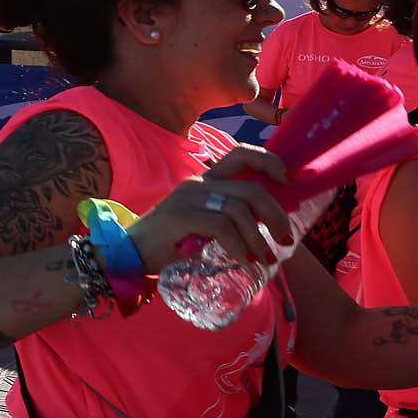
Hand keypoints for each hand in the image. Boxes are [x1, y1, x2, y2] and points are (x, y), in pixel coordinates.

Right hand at [129, 145, 292, 272]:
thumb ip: (228, 219)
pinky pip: (222, 227)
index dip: (270, 162)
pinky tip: (244, 263)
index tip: (289, 181)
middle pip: (251, 188)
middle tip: (287, 239)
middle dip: (276, 214)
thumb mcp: (203, 224)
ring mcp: (188, 199)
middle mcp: (198, 183)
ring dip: (259, 239)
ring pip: (240, 210)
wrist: (128, 254)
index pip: (241, 155)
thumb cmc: (168, 243)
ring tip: (265, 260)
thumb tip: (269, 226)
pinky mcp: (180, 217)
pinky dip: (239, 247)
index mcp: (205, 181)